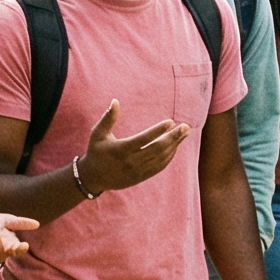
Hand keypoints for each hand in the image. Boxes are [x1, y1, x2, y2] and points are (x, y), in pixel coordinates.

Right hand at [75, 101, 190, 196]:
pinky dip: (169, 157)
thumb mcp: (98, 134)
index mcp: (120, 150)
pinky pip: (159, 167)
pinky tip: (175, 146)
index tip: (171, 122)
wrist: (93, 178)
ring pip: (160, 159)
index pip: (143, 139)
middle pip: (156, 149)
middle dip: (173, 138)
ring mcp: (137, 171)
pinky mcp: (140, 177)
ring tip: (184, 133)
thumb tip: (115, 101)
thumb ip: (108, 118)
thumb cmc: (96, 151)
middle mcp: (130, 162)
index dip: (157, 131)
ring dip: (174, 146)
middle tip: (185, 127)